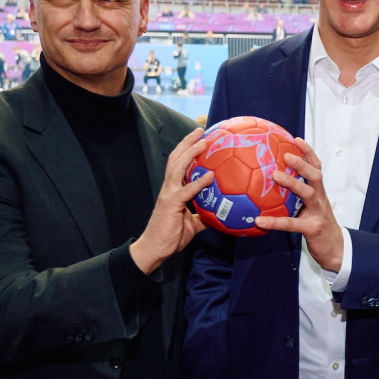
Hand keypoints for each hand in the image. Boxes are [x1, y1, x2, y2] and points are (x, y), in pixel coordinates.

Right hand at [132, 129, 215, 274]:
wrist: (155, 249)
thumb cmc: (172, 236)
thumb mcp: (193, 224)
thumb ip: (205, 216)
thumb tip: (222, 215)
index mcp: (173, 189)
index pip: (179, 163)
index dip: (187, 149)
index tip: (200, 138)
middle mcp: (169, 187)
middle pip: (176, 158)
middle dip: (187, 142)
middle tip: (201, 129)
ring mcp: (169, 194)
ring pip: (178, 167)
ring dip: (191, 153)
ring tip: (204, 142)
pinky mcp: (171, 204)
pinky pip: (186, 190)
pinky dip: (198, 182)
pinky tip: (210, 175)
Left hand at [255, 137, 344, 271]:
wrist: (336, 249)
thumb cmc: (318, 226)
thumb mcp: (310, 209)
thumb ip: (297, 197)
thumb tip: (272, 186)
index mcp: (319, 192)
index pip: (316, 167)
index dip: (308, 152)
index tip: (296, 139)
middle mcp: (320, 199)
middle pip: (315, 176)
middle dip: (302, 163)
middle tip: (286, 155)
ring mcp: (318, 213)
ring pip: (308, 194)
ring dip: (292, 183)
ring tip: (274, 176)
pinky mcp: (312, 229)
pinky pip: (291, 224)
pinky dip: (274, 222)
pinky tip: (259, 220)